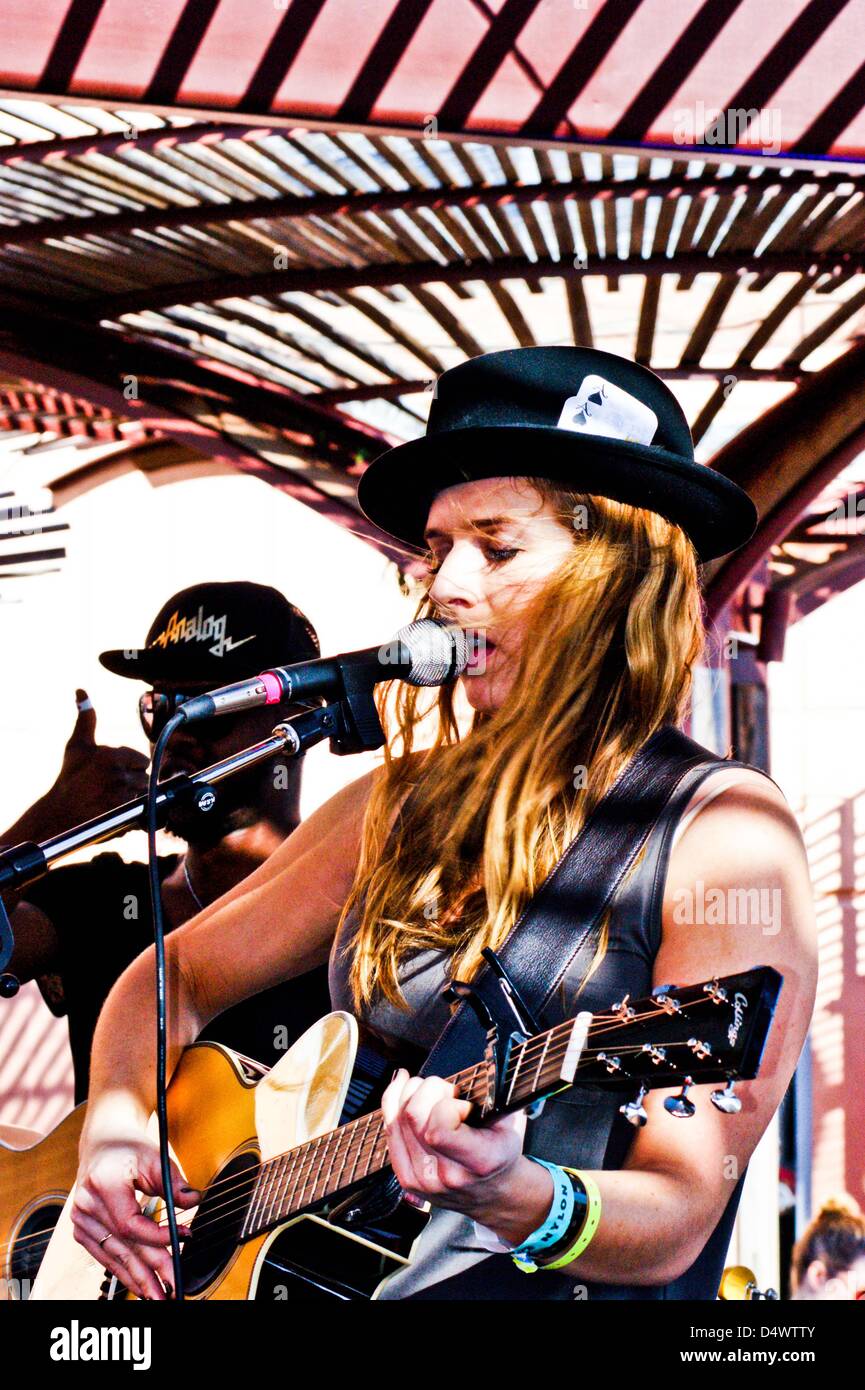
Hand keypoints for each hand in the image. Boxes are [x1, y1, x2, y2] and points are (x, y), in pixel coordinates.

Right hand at [23, 692, 149, 838]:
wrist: (58, 812)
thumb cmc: (70, 776)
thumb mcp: (77, 745)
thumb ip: (86, 718)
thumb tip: (81, 691)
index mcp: (111, 755)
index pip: (141, 760)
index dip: (130, 766)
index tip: (114, 772)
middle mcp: (118, 774)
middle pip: (144, 776)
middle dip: (133, 780)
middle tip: (112, 785)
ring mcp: (121, 795)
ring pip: (144, 793)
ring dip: (134, 795)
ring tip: (114, 796)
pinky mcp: (122, 814)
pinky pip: (141, 809)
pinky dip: (134, 810)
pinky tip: (117, 808)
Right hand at [72, 1138, 199, 1299]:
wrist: (103, 1142)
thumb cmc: (129, 1149)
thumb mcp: (156, 1158)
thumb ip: (174, 1183)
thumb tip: (194, 1201)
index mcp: (103, 1183)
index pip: (130, 1223)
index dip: (156, 1237)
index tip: (184, 1238)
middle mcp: (87, 1204)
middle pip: (122, 1246)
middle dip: (149, 1270)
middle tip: (171, 1288)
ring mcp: (81, 1219)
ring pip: (112, 1256)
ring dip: (136, 1278)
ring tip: (157, 1295)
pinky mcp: (82, 1229)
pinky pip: (105, 1256)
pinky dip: (123, 1271)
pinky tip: (139, 1284)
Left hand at [380, 1070, 526, 1220]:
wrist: (494, 1194)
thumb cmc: (501, 1153)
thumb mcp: (511, 1124)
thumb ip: (494, 1098)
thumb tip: (477, 1068)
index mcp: (478, 1162)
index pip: (439, 1127)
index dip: (448, 1104)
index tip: (463, 1104)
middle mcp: (446, 1176)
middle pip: (413, 1116)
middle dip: (428, 1089)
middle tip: (447, 1091)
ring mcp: (422, 1180)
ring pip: (397, 1120)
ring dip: (411, 1093)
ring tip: (431, 1091)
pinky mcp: (406, 1179)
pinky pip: (389, 1131)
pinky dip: (393, 1102)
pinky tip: (402, 1087)